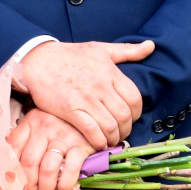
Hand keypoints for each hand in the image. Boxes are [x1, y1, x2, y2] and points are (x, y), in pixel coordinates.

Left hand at [7, 108, 91, 189]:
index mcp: (32, 121)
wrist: (93, 117)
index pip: (12, 147)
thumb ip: (21, 144)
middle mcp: (45, 126)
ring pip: (47, 170)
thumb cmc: (62, 126)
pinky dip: (64, 186)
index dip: (8, 170)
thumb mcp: (40, 127)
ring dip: (45, 189)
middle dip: (27, 185)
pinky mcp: (81, 146)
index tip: (10, 186)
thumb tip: (0, 174)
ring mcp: (64, 136)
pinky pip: (69, 171)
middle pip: (28, 162)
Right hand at [17, 40, 154, 149]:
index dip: (137, 113)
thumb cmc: (71, 55)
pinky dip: (99, 141)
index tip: (131, 117)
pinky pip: (91, 131)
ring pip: (110, 126)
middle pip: (124, 115)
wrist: (39, 61)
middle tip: (122, 133)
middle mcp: (100, 86)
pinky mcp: (71, 110)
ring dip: (114, 138)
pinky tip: (98, 143)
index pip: (135, 98)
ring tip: (111, 140)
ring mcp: (86, 99)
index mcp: (110, 72)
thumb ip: (127, 50)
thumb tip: (151, 46)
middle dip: (127, 128)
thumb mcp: (101, 49)